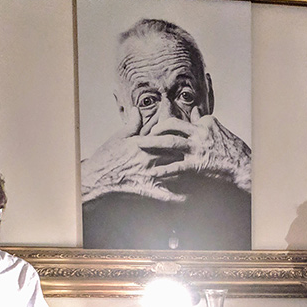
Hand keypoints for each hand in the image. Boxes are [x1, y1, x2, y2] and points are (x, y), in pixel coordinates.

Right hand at [81, 107, 250, 202]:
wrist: (97, 178)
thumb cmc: (107, 157)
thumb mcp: (119, 137)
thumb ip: (132, 124)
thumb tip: (139, 109)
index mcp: (144, 141)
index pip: (168, 134)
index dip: (184, 131)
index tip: (198, 129)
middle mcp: (149, 156)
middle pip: (177, 151)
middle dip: (193, 151)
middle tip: (209, 150)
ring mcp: (149, 173)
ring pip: (176, 171)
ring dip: (192, 172)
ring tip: (208, 172)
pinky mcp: (147, 189)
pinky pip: (167, 195)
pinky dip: (180, 197)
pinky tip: (192, 198)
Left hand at [150, 111, 251, 191]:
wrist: (245, 167)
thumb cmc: (234, 151)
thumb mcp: (219, 131)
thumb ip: (204, 121)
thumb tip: (196, 110)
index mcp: (204, 124)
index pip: (183, 120)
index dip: (168, 123)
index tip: (156, 127)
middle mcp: (199, 133)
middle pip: (172, 125)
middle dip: (155, 128)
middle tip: (143, 133)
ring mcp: (198, 148)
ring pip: (170, 142)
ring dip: (153, 143)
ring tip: (139, 145)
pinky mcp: (198, 164)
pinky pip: (176, 166)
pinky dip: (163, 170)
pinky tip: (152, 173)